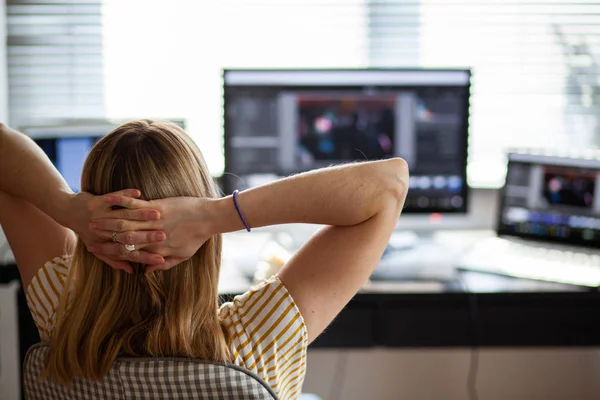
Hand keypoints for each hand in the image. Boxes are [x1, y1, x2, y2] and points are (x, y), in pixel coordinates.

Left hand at [62, 189, 166, 271]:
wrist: (66, 212)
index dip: (145, 257)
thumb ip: (115, 261)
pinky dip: (125, 195)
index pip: (129, 253)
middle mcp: (103, 233)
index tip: (160, 260)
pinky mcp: (95, 203)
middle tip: (164, 237)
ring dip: (141, 214)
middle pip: (129, 236)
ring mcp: (99, 217)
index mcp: (106, 244)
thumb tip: (131, 271)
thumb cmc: (87, 231)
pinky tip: (138, 192)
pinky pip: (113, 198)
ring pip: (123, 216)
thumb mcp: (98, 248)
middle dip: (148, 236)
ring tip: (157, 214)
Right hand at [89, 195, 210, 271]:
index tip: (96, 250)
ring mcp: (155, 222)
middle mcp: (153, 237)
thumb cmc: (197, 237)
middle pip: (123, 239)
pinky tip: (108, 198)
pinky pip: (136, 205)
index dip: (110, 252)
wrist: (209, 218)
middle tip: (88, 235)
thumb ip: (164, 264)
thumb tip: (147, 271)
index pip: (128, 253)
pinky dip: (121, 201)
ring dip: (108, 220)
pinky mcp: (158, 206)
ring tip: (93, 219)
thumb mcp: (183, 255)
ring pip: (126, 222)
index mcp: (157, 250)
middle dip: (104, 237)